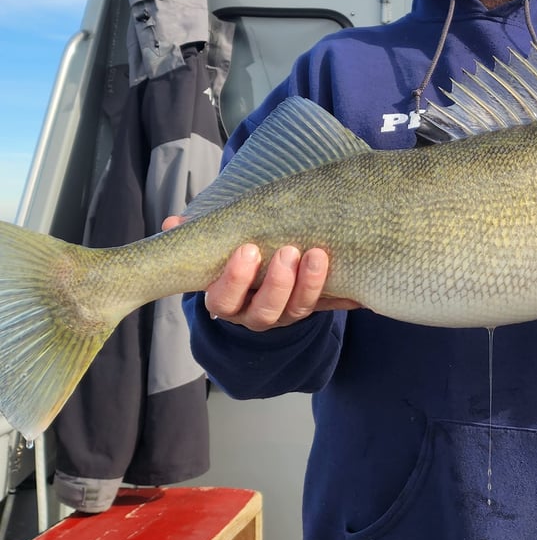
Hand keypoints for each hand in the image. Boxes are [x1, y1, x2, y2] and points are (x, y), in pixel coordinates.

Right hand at [162, 216, 360, 330]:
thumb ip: (198, 237)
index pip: (225, 299)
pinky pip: (331, 307)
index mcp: (228, 300)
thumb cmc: (236, 263)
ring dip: (310, 284)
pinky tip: (359, 288)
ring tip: (318, 255)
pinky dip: (345, 297)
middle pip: (265, 310)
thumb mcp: (215, 251)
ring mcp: (287, 315)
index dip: (236, 279)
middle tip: (290, 251)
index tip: (248, 250)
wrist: (262, 288)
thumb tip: (173, 224)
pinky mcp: (314, 309)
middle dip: (278, 283)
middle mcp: (256, 314)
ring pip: (298, 310)